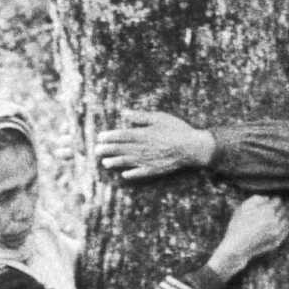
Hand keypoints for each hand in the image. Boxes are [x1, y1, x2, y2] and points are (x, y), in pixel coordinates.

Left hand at [96, 111, 213, 179]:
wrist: (192, 147)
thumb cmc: (177, 129)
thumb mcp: (159, 117)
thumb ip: (140, 116)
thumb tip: (124, 112)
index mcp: (142, 134)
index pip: (121, 135)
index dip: (109, 137)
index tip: (100, 137)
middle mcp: (142, 148)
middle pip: (121, 149)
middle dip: (107, 150)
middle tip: (96, 151)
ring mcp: (148, 160)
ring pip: (127, 162)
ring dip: (115, 162)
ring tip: (105, 163)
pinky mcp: (155, 169)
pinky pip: (140, 173)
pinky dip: (131, 174)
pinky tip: (124, 175)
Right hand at [209, 196, 288, 278]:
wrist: (236, 247)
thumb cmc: (237, 226)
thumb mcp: (242, 208)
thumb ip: (256, 199)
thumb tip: (267, 198)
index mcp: (267, 210)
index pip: (278, 200)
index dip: (276, 199)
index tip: (276, 200)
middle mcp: (275, 221)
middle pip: (285, 209)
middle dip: (284, 206)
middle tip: (287, 203)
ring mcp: (277, 232)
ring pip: (287, 219)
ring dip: (287, 215)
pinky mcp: (277, 241)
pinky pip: (286, 230)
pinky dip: (286, 225)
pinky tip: (284, 222)